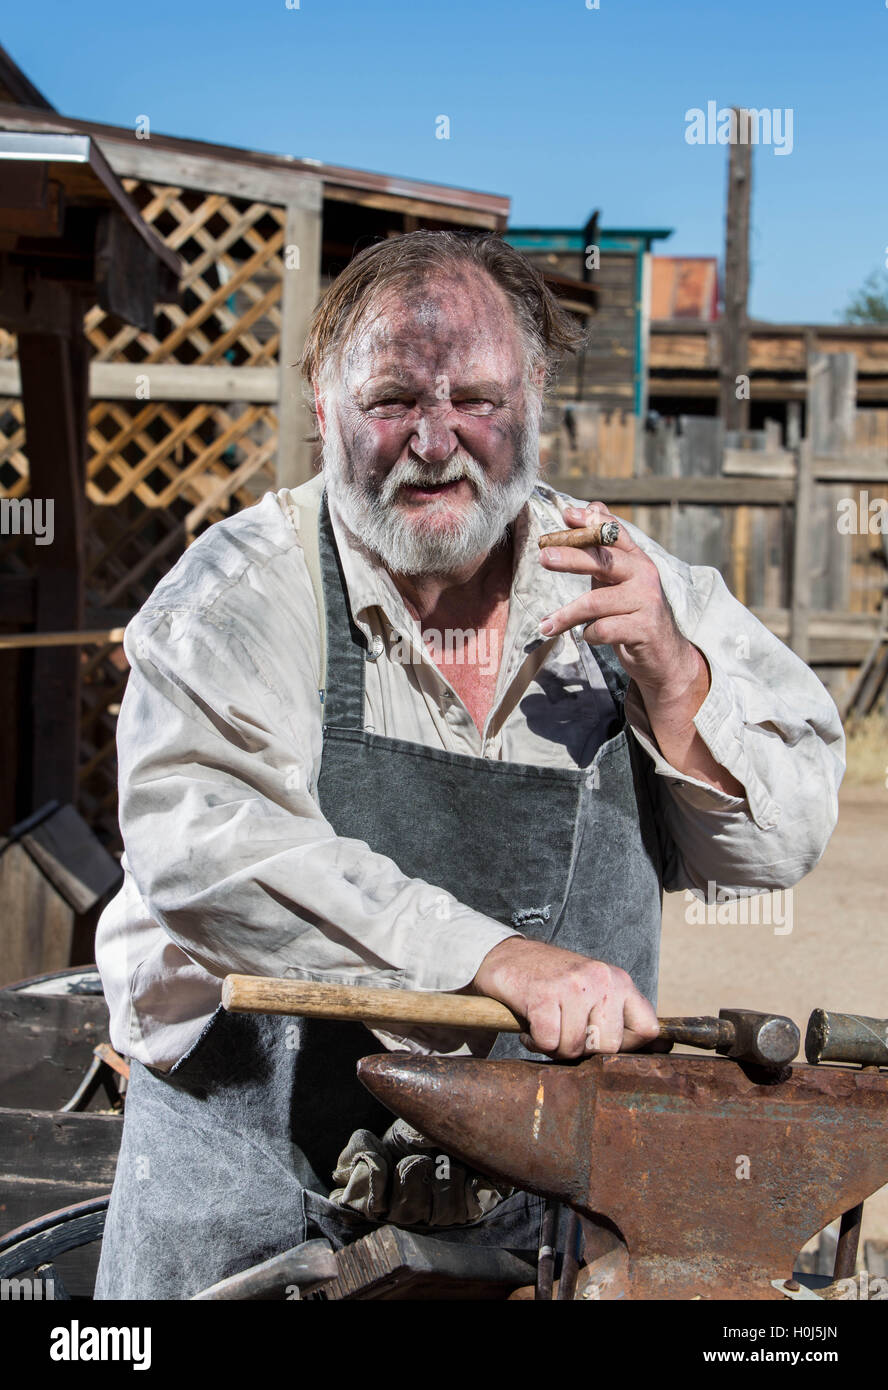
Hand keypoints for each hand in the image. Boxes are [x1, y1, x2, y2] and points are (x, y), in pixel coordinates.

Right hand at [470, 936, 658, 1060]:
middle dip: (584, 1051)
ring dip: (555, 1046)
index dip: (627, 1048)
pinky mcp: (543, 995)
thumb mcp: (596, 991)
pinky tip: (531, 1025)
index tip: (602, 1044)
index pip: (648, 1029)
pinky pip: (548, 1042)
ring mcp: (573, 986)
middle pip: (609, 1046)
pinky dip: (535, 1041)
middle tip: (566, 1034)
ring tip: (547, 1025)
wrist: (509, 957)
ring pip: (575, 1048)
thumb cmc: (555, 983)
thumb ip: (622, 1017)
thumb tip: (664, 1047)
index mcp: (620, 981)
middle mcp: (602, 979)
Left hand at [538, 501, 702, 705]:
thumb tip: (591, 506)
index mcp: (636, 559)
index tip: (567, 515)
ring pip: (597, 602)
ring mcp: (646, 601)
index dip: (592, 522)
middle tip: (543, 557)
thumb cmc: (633, 611)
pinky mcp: (644, 629)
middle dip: (571, 557)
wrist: (664, 654)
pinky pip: (604, 629)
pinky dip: (590, 634)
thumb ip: (604, 548)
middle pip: (604, 560)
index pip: (614, 533)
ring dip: (567, 615)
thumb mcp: (620, 577)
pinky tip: (587, 637)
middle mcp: (644, 574)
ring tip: (546, 625)